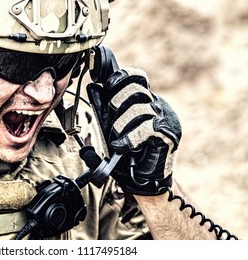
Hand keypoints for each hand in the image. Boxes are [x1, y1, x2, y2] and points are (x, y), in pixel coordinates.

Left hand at [86, 68, 180, 195]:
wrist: (145, 181)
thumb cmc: (128, 155)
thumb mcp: (111, 131)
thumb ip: (103, 113)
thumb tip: (92, 89)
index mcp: (145, 101)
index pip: (137, 77)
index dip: (122, 78)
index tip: (107, 85)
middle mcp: (157, 105)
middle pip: (136, 88)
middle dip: (117, 101)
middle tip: (112, 117)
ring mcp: (165, 118)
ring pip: (138, 109)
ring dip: (121, 125)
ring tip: (117, 139)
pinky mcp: (167, 133)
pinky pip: (146, 128)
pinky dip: (129, 138)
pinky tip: (121, 146)